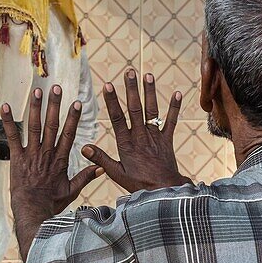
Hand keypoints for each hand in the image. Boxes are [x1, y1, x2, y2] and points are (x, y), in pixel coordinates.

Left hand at [2, 86, 102, 258]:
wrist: (32, 211)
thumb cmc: (51, 202)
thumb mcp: (72, 191)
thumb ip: (86, 177)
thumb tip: (102, 168)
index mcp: (60, 159)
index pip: (69, 133)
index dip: (73, 117)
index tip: (77, 102)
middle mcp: (46, 153)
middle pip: (51, 125)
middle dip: (54, 105)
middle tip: (56, 87)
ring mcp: (31, 154)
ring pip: (33, 126)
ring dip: (35, 108)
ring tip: (37, 91)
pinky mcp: (16, 158)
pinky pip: (12, 137)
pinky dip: (8, 121)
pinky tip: (5, 107)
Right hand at [81, 70, 188, 193]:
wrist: (163, 190)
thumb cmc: (138, 184)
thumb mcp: (116, 173)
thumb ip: (100, 158)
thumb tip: (84, 147)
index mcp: (126, 143)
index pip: (117, 118)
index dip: (112, 101)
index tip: (107, 85)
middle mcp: (140, 136)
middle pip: (135, 109)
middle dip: (131, 89)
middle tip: (129, 71)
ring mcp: (155, 136)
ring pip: (152, 111)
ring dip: (150, 92)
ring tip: (147, 75)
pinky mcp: (167, 140)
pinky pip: (171, 122)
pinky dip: (174, 108)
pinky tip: (178, 93)